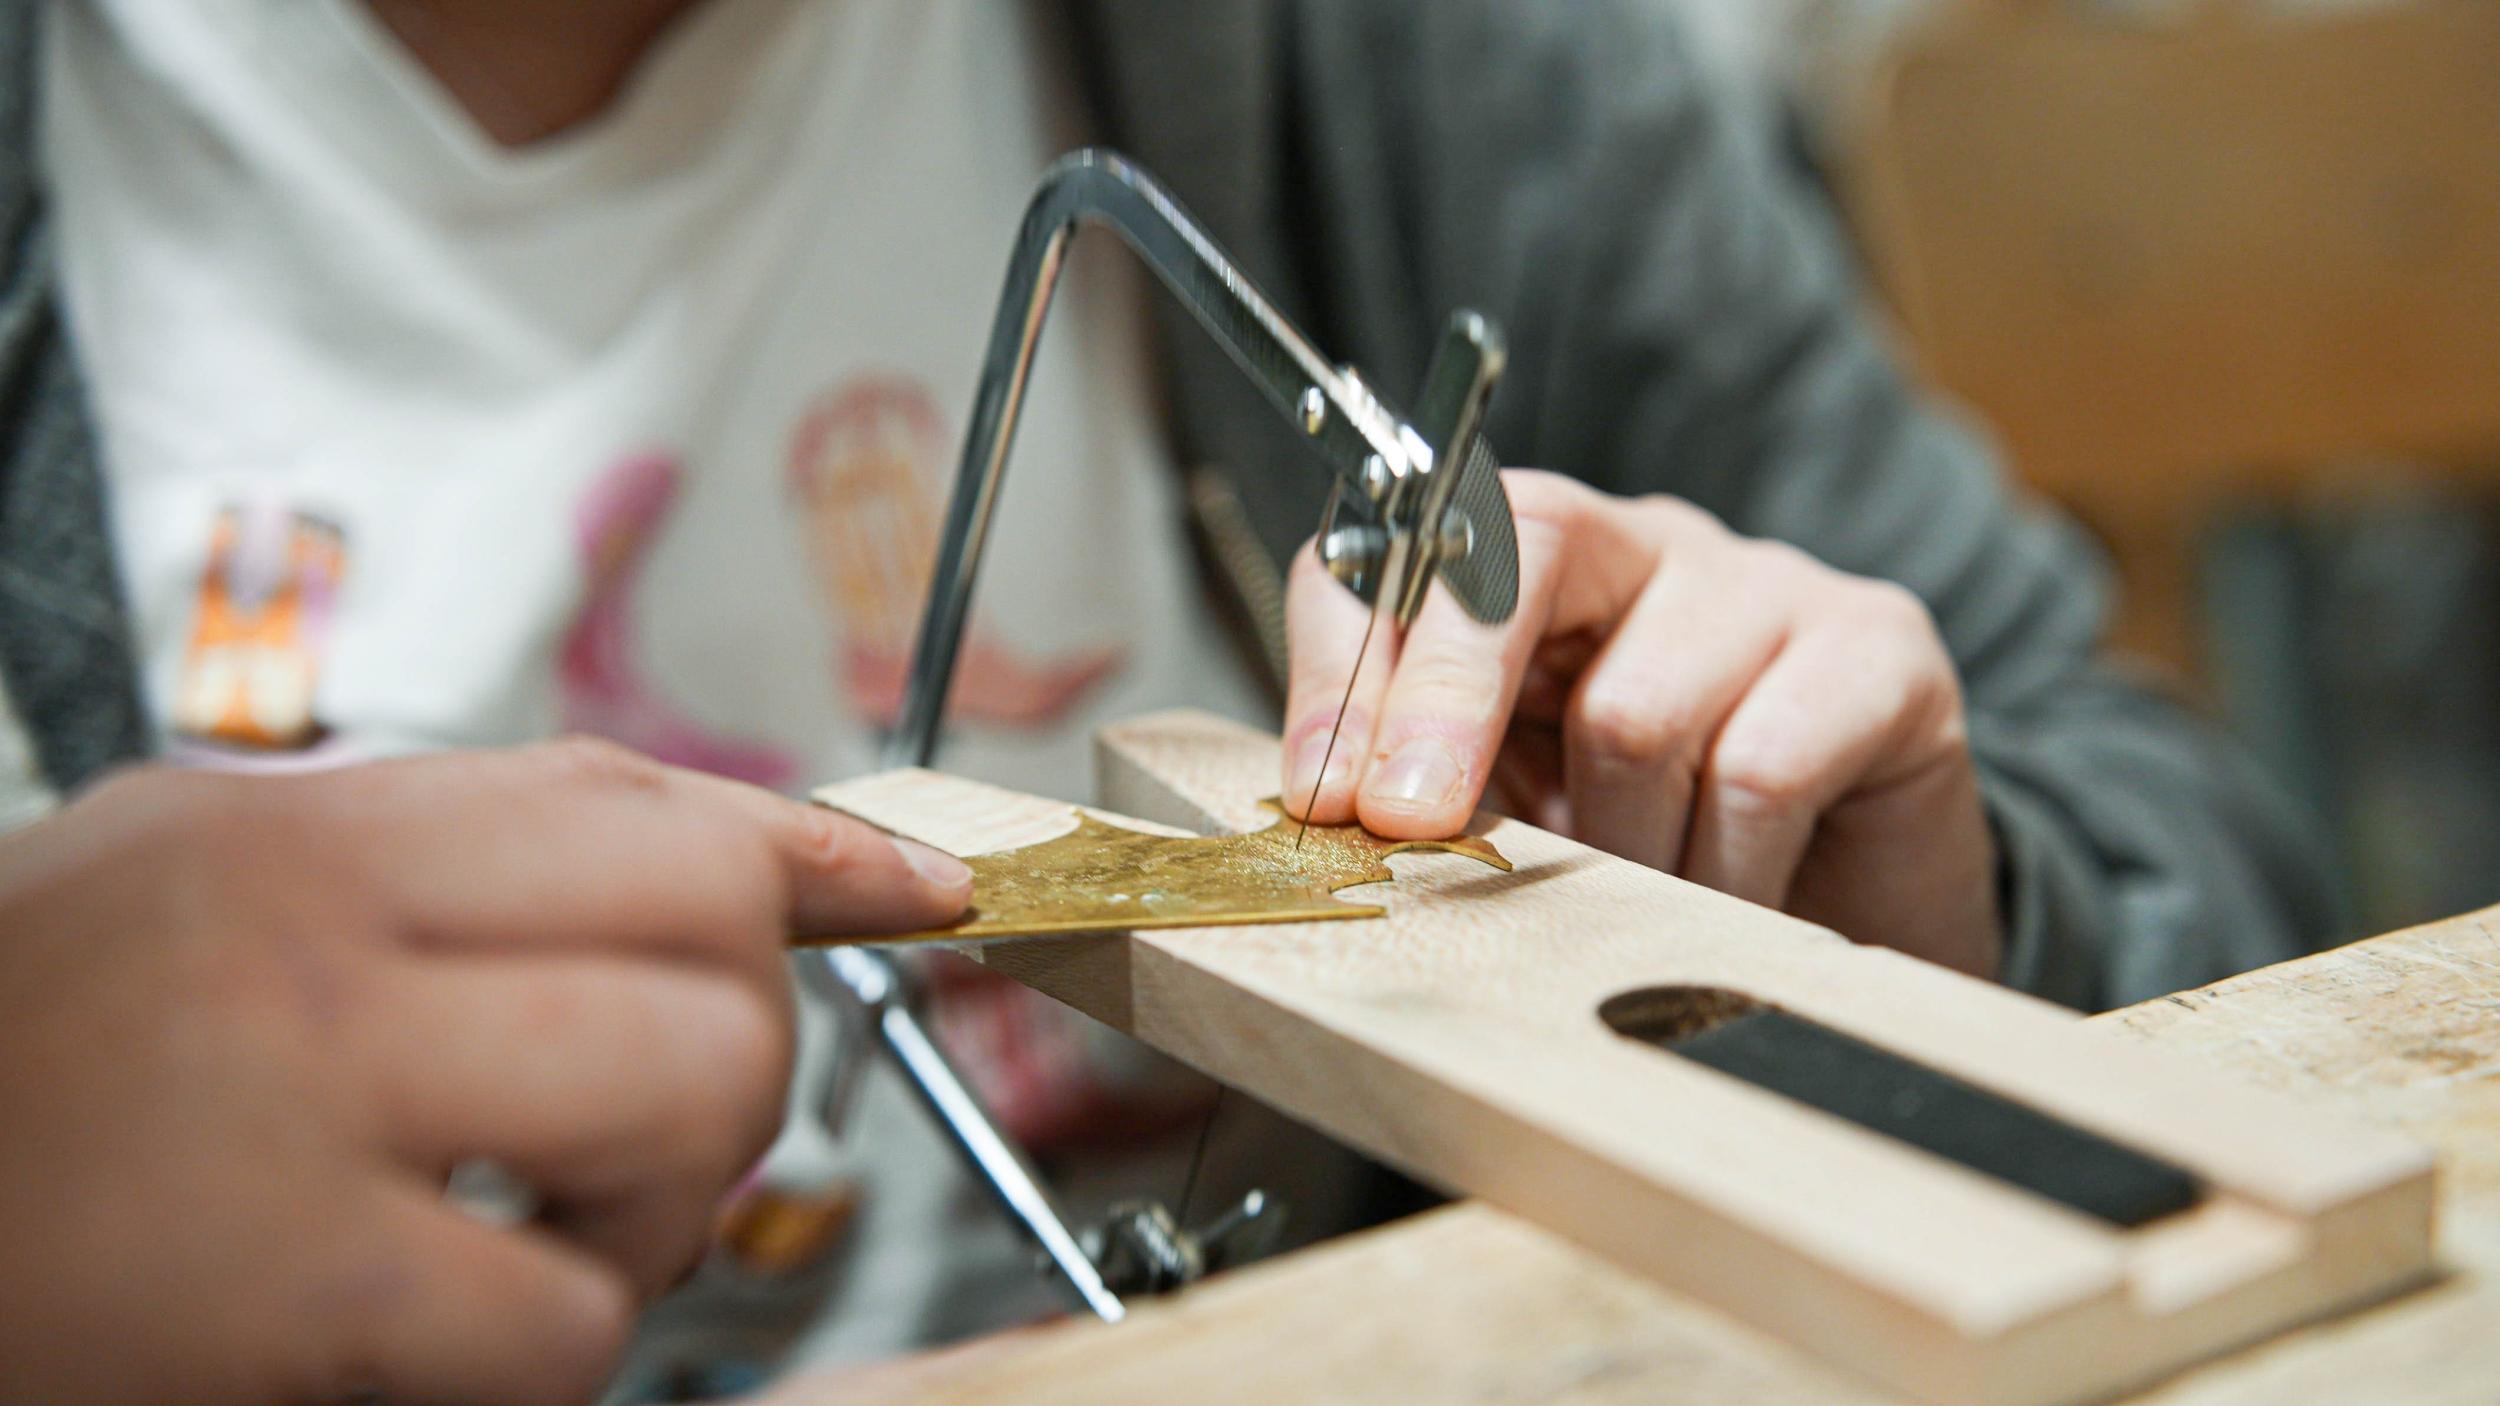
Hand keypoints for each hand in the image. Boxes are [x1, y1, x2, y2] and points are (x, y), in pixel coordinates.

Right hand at [0, 740, 969, 1405]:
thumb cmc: (20, 1058)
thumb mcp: (202, 878)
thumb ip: (438, 856)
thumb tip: (702, 850)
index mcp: (312, 830)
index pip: (648, 797)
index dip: (817, 849)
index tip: (922, 890)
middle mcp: (322, 934)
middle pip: (713, 930)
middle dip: (743, 1041)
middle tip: (650, 1127)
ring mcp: (313, 1102)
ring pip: (692, 1092)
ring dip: (667, 1198)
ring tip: (545, 1232)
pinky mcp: (300, 1287)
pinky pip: (570, 1313)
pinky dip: (549, 1348)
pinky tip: (442, 1341)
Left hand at [1283, 470, 1999, 977]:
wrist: (1862, 912)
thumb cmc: (1669, 854)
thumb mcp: (1522, 815)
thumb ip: (1429, 790)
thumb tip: (1323, 806)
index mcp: (1536, 569)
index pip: (1411, 548)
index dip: (1349, 659)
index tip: (1318, 793)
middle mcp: (1647, 545)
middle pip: (1521, 557)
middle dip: (1442, 704)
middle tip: (1405, 826)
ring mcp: (1767, 583)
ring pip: (1636, 708)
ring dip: (1616, 849)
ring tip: (1631, 910)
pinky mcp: (1877, 648)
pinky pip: (1759, 767)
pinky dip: (1722, 872)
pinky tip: (1730, 909)